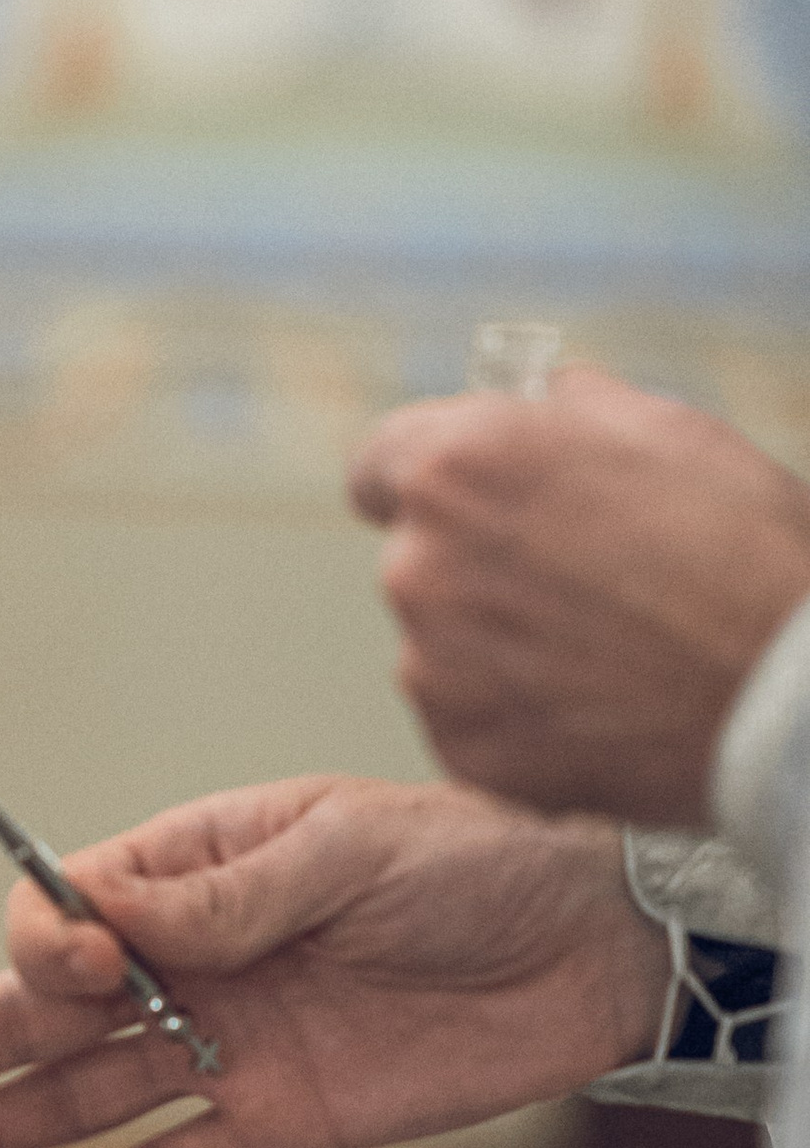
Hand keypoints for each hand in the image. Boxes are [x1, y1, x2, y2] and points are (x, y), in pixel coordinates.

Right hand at [0, 776, 667, 1147]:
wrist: (597, 944)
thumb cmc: (477, 858)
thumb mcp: (350, 848)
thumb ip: (230, 895)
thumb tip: (114, 925)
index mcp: (189, 875)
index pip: (59, 916)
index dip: (44, 946)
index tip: (86, 961)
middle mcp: (187, 966)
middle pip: (32, 1019)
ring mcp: (227, 1050)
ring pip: (80, 1098)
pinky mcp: (284, 1124)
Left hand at [349, 368, 809, 820]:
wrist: (785, 698)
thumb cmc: (744, 554)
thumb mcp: (673, 434)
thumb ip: (579, 409)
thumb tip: (549, 398)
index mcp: (458, 468)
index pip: (379, 465)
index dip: (426, 481)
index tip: (461, 501)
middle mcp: (421, 565)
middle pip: (418, 559)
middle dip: (478, 566)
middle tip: (578, 583)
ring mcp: (433, 667)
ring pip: (441, 644)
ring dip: (495, 644)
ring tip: (602, 649)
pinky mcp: (462, 748)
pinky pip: (470, 719)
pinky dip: (517, 715)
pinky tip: (596, 704)